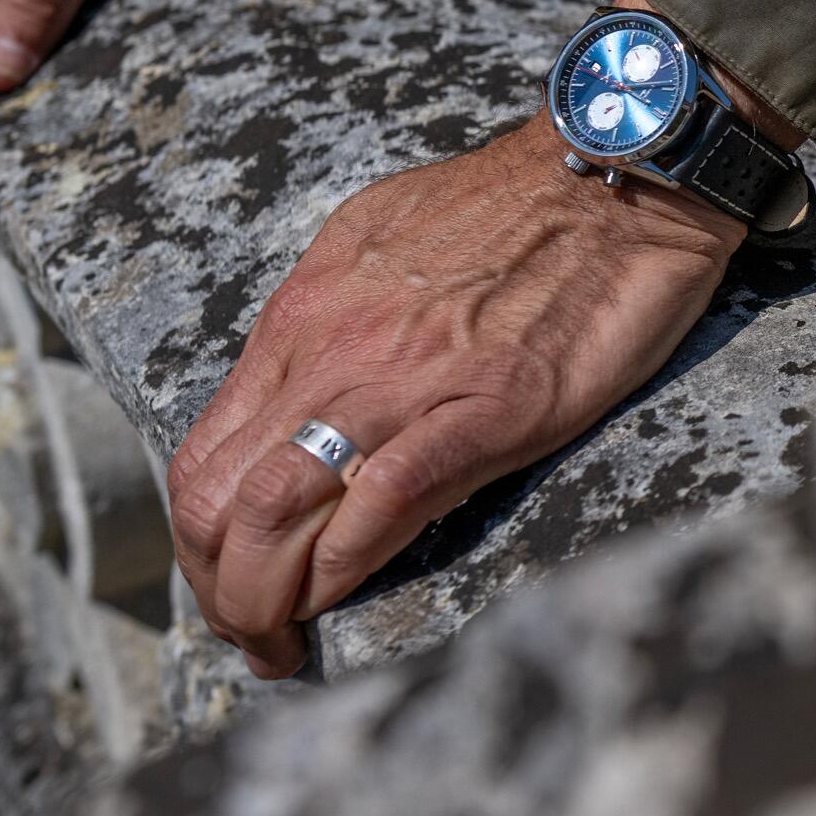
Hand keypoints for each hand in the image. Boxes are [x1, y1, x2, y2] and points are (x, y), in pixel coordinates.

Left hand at [163, 119, 745, 677]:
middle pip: (220, 503)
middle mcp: (334, 352)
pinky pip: (386, 501)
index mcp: (304, 317)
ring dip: (266, 603)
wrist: (618, 169)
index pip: (202, 457)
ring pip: (280, 512)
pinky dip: (347, 567)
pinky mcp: (491, 407)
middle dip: (219, 594)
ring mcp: (408, 381)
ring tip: (286, 646)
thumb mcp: (381, 240)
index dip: (197, 547)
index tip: (228, 587)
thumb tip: (302, 391)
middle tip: (253, 639)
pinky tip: (345, 600)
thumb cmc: (516, 202)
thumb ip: (333, 320)